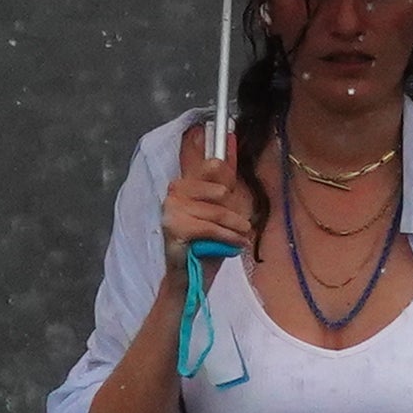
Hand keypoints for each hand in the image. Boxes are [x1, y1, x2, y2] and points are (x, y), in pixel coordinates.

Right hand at [162, 127, 254, 275]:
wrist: (191, 280)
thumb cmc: (206, 247)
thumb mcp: (220, 214)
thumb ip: (223, 185)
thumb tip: (229, 148)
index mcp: (185, 185)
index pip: (207, 165)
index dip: (221, 155)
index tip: (230, 132)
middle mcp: (175, 192)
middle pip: (217, 189)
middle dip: (233, 211)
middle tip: (241, 226)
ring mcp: (171, 208)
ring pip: (217, 211)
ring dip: (234, 228)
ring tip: (240, 238)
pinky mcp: (174, 226)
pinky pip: (210, 226)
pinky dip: (227, 238)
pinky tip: (234, 245)